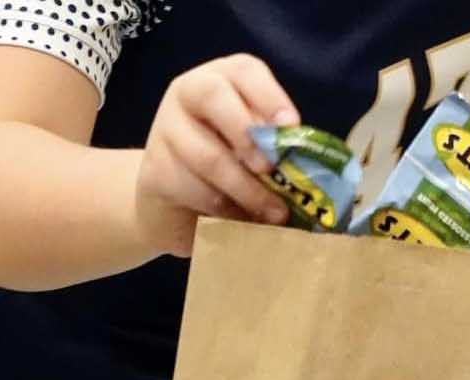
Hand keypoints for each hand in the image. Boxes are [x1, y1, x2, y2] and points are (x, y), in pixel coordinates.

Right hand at [136, 54, 297, 256]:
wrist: (175, 199)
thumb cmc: (231, 164)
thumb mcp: (257, 147)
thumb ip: (277, 146)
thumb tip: (314, 168)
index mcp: (224, 79)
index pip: (245, 70)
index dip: (269, 95)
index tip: (290, 125)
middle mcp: (190, 93)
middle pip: (214, 96)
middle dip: (247, 135)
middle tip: (271, 170)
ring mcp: (166, 129)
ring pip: (208, 156)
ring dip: (248, 191)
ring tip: (276, 214)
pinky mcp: (155, 170)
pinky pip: (195, 190)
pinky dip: (226, 210)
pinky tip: (242, 219)